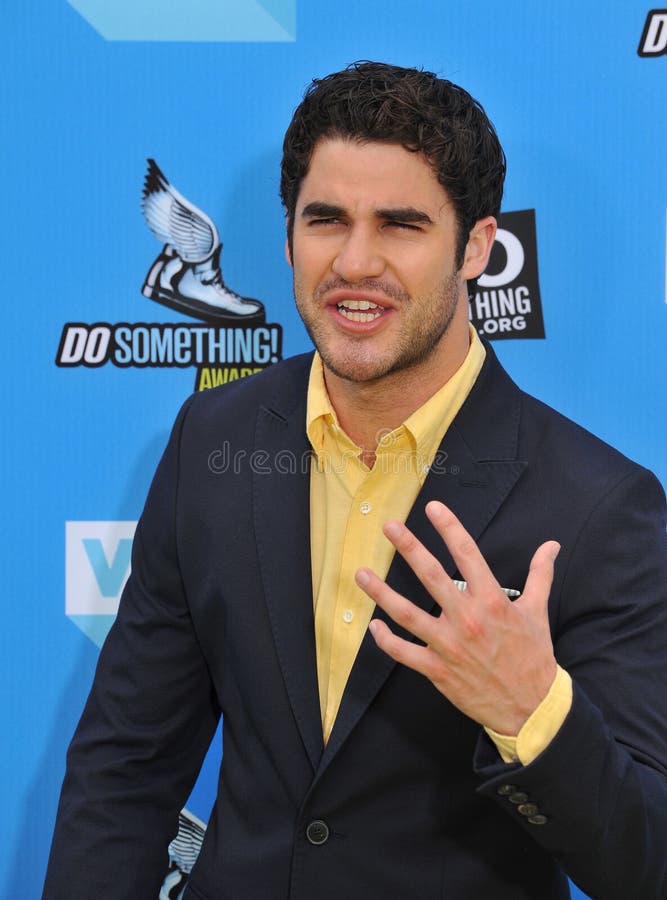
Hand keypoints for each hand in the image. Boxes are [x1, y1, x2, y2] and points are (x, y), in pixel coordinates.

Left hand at [355, 501, 559, 734]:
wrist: (532, 707)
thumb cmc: (534, 657)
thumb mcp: (538, 612)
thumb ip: (540, 575)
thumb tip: (551, 545)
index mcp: (491, 601)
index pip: (467, 554)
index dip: (449, 528)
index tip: (433, 508)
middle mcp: (467, 619)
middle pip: (432, 576)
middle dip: (409, 549)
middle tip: (389, 527)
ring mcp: (449, 645)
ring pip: (408, 614)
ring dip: (382, 593)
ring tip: (361, 573)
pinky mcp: (438, 670)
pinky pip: (405, 653)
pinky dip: (386, 640)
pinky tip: (372, 626)